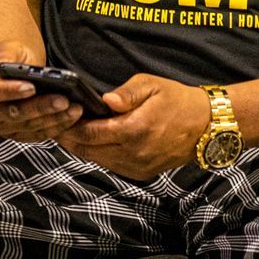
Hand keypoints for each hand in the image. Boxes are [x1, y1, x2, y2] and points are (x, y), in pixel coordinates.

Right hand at [0, 42, 81, 144]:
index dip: (11, 91)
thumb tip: (11, 66)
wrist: (2, 73)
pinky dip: (56, 127)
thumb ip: (5, 56)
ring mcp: (3, 125)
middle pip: (15, 113)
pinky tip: (72, 118)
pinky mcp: (17, 133)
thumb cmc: (5, 58)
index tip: (31, 87)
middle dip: (41, 107)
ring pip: (29, 126)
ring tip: (75, 109)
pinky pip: (37, 134)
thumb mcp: (3, 49)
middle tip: (63, 100)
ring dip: (54, 119)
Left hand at [59, 73, 210, 179]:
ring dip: (82, 148)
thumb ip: (127, 93)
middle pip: (89, 150)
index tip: (57, 119)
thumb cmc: (177, 100)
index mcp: (134, 130)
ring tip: (69, 133)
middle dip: (70, 139)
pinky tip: (93, 142)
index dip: (70, 128)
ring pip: (98, 160)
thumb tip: (104, 100)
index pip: (90, 133)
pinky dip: (99, 154)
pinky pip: (111, 165)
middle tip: (55, 126)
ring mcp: (137, 166)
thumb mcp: (152, 85)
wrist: (204, 126)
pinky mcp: (140, 173)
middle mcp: (133, 153)